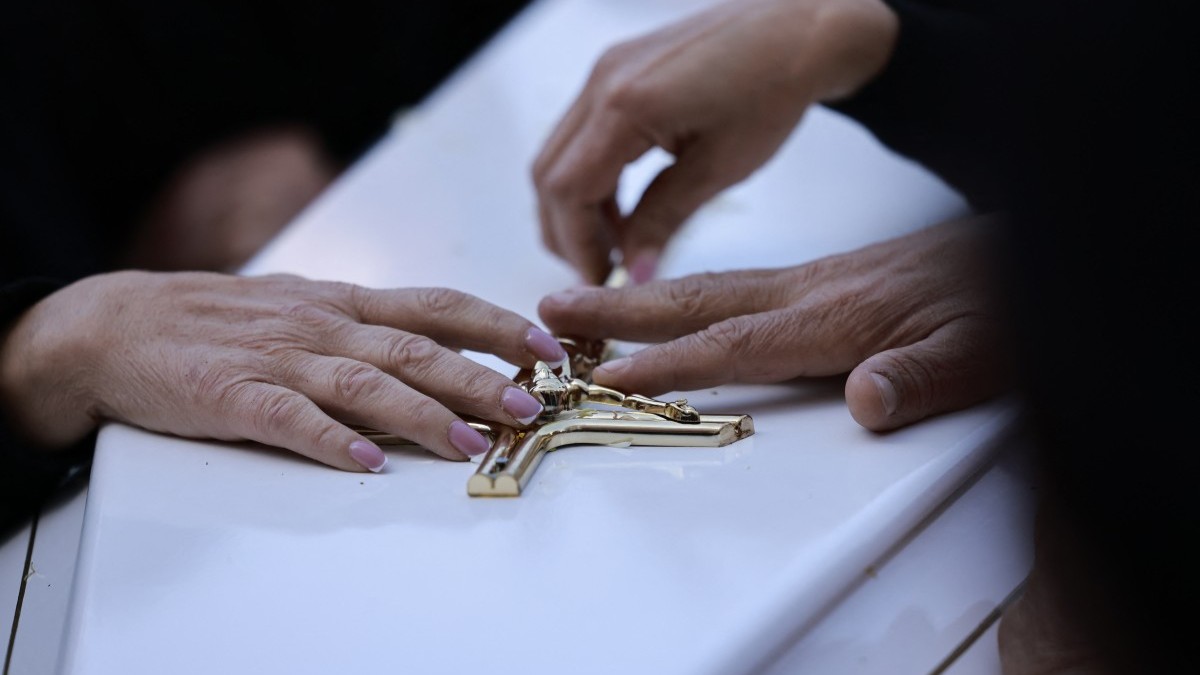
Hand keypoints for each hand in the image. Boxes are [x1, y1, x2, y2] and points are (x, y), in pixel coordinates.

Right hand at [0, 271, 567, 470]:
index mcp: (343, 303)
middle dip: (478, 379)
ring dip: (421, 416)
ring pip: (362, 384)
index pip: (435, 306)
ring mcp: (276, 359)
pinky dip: (328, 440)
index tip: (546, 347)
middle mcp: (321, 326)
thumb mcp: (305, 307)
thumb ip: (369, 328)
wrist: (117, 324)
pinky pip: (287, 418)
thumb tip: (445, 351)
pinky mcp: (231, 395)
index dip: (495, 325)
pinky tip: (364, 462)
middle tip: (529, 408)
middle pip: (413, 349)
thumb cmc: (224, 320)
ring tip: (469, 444)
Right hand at [532, 0, 896, 283]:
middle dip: (567, 232)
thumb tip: (633, 273)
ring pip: (558, 156)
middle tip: (601, 272)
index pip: (567, 191)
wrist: (799, 30)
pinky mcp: (617, 73)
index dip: (577, 246)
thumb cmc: (774, 84)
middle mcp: (602, 82)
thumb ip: (663, 221)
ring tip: (619, 244)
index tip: (598, 283)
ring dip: (576, 207)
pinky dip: (590, 177)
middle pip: (548, 175)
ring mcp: (604, 74)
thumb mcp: (718, 168)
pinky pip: (580, 135)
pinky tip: (625, 205)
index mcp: (625, 105)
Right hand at [538, 216, 1011, 430]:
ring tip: (588, 300)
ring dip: (642, 295)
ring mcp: (813, 280)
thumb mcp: (983, 354)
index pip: (736, 344)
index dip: (669, 363)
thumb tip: (866, 402)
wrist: (1028, 257)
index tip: (612, 375)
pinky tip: (672, 302)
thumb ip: (922, 379)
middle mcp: (811, 292)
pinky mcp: (823, 278)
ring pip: (709, 286)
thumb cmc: (1003, 308)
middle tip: (557, 307)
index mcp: (838, 316)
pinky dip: (684, 291)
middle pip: (698, 301)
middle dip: (621, 308)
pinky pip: (733, 283)